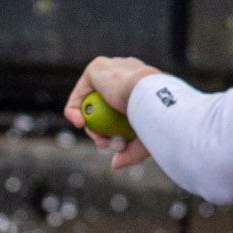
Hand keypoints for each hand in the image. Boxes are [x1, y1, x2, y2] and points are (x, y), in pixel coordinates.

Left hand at [66, 56, 161, 170]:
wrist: (153, 98)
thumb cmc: (157, 121)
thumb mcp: (145, 143)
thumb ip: (130, 153)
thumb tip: (115, 164)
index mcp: (145, 86)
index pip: (122, 108)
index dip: (114, 129)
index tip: (116, 145)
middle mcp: (128, 73)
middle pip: (105, 107)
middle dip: (103, 130)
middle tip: (107, 144)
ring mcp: (113, 68)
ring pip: (92, 103)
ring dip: (92, 126)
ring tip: (100, 138)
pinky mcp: (97, 67)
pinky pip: (80, 93)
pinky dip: (75, 111)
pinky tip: (80, 123)